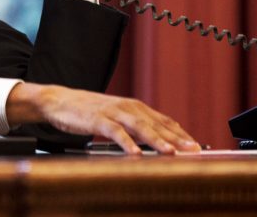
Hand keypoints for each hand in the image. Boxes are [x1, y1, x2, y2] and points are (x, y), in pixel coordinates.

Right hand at [6, 83, 200, 153]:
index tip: (197, 146)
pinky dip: (127, 143)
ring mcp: (113, 112)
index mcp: (134, 107)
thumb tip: (157, 141)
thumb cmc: (88, 111)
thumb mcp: (116, 116)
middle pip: (157, 124)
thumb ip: (135, 126)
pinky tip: (135, 154)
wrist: (59, 101)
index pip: (164, 120)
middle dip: (177, 138)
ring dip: (157, 140)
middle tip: (194, 150)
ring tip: (171, 153)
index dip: (181, 133)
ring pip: (140, 127)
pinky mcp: (97, 119)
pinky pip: (115, 133)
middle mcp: (127, 107)